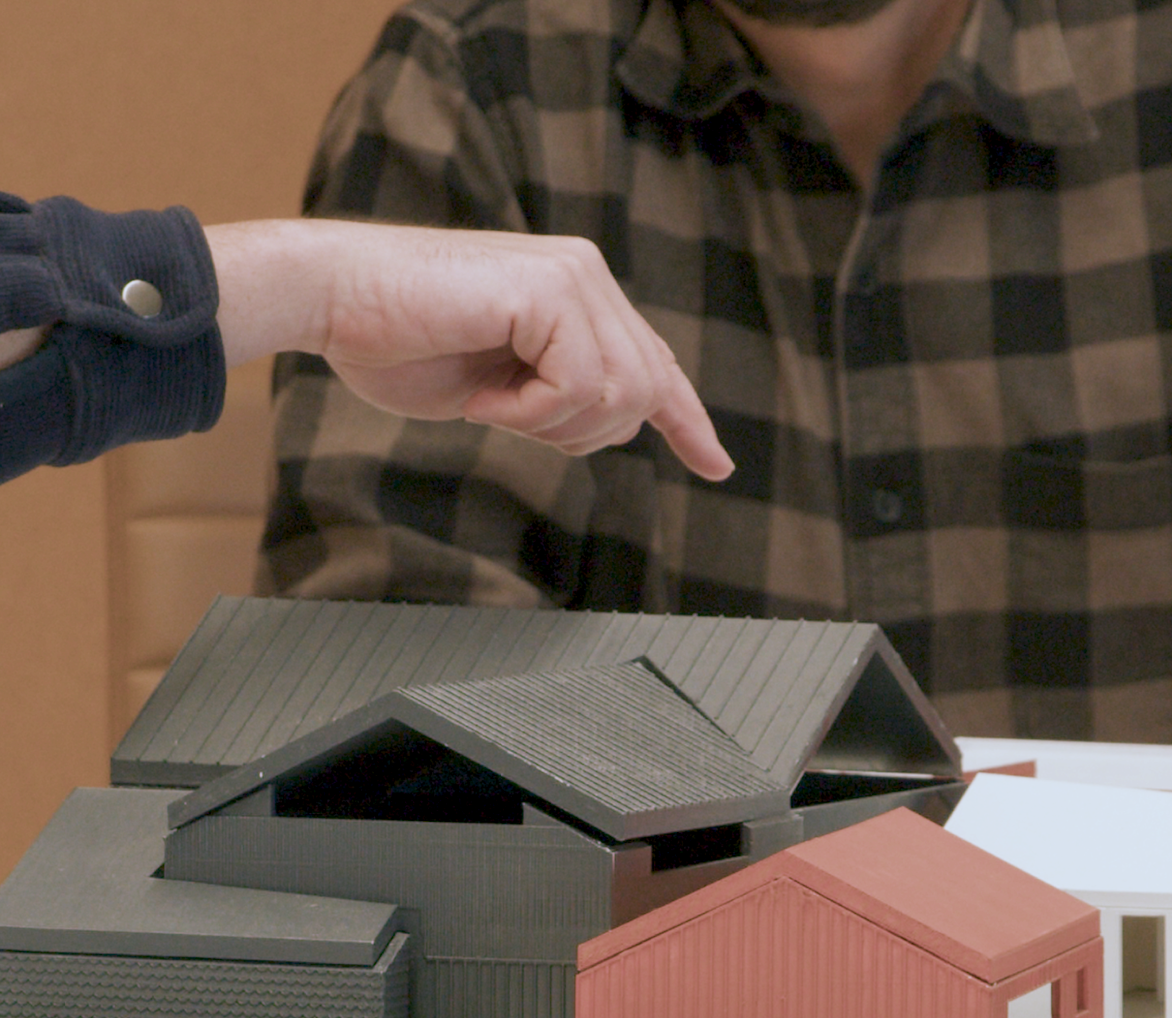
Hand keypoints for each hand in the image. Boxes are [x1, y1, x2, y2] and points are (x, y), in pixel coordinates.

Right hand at [207, 221, 732, 480]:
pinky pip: (579, 387)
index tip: (716, 466)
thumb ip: (560, 389)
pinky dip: (528, 413)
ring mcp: (573, 276)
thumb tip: (619, 419)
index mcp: (579, 295)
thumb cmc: (397, 343)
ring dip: (550, 425)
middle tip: (509, 417)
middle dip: (581, 434)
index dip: (686, 420)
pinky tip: (483, 395)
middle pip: (642, 395)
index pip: (653, 365)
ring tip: (491, 400)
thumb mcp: (500, 382)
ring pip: (618, 397)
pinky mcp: (550, 289)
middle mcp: (588, 275)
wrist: (332, 301)